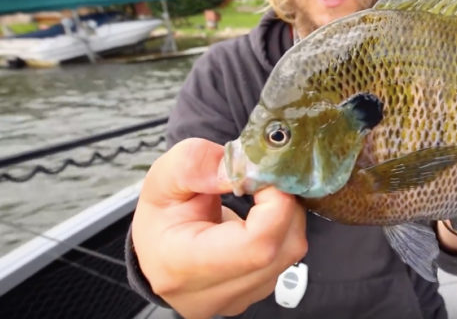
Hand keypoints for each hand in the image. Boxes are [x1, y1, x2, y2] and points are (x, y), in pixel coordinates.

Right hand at [131, 138, 307, 318]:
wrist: (158, 248)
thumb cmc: (161, 215)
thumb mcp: (164, 177)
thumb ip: (196, 165)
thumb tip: (242, 168)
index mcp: (183, 266)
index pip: (257, 244)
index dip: (275, 203)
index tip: (262, 175)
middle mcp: (214, 293)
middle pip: (283, 247)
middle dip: (284, 203)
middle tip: (264, 179)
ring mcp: (239, 298)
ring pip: (291, 251)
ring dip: (287, 214)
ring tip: (260, 194)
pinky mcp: (256, 292)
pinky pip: (289, 255)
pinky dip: (285, 227)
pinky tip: (263, 214)